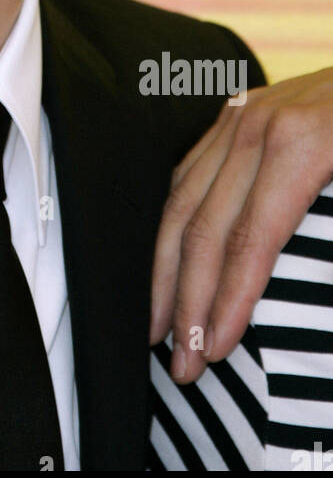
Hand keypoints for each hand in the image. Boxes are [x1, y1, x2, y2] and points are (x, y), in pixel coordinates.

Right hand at [149, 66, 332, 382]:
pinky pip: (189, 172)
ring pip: (181, 200)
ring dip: (167, 272)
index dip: (228, 303)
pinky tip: (171, 265)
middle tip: (180, 367)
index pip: (249, 241)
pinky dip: (174, 225)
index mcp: (301, 144)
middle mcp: (257, 126)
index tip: (214, 354)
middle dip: (187, 303)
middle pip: (203, 227)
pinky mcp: (237, 110)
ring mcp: (242, 114)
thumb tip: (327, 294)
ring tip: (160, 328)